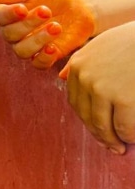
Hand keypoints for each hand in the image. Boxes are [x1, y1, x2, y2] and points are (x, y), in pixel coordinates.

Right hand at [0, 0, 95, 69]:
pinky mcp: (44, 56)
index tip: (22, 8)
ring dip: (38, 40)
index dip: (8, 15)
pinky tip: (54, 47)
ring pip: (22, 51)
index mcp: (7, 14)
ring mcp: (29, 45)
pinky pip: (37, 64)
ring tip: (56, 26)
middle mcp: (14, 32)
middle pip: (10, 35)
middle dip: (28, 24)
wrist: (80, 6)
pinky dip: (45, 57)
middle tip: (46, 10)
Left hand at [62, 21, 134, 153]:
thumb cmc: (132, 40)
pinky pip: (124, 127)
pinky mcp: (123, 99)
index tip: (98, 129)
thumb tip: (61, 76)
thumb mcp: (100, 44)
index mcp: (78, 65)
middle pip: (86, 116)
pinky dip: (129, 137)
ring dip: (112, 140)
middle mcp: (84, 77)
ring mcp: (102, 89)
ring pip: (103, 125)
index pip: (76, 101)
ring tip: (121, 147)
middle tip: (111, 146)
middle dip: (99, 134)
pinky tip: (132, 139)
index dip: (87, 119)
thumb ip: (81, 61)